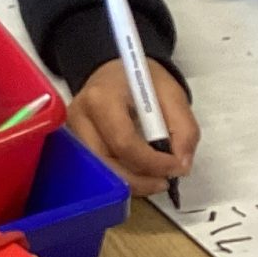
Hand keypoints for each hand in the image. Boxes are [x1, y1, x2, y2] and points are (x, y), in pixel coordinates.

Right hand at [64, 57, 199, 194]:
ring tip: (154, 179)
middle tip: (165, 182)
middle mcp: (79, 118)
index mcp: (101, 99)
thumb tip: (181, 166)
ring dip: (131, 184)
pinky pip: (98, 173)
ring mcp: (73, 134)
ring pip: (101, 174)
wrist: (116, 73)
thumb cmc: (142, 82)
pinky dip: (121, 180)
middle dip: (140, 181)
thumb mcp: (172, 95)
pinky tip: (138, 175)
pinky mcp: (74, 146)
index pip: (123, 142)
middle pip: (106, 164)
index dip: (152, 162)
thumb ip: (184, 129)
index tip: (176, 167)